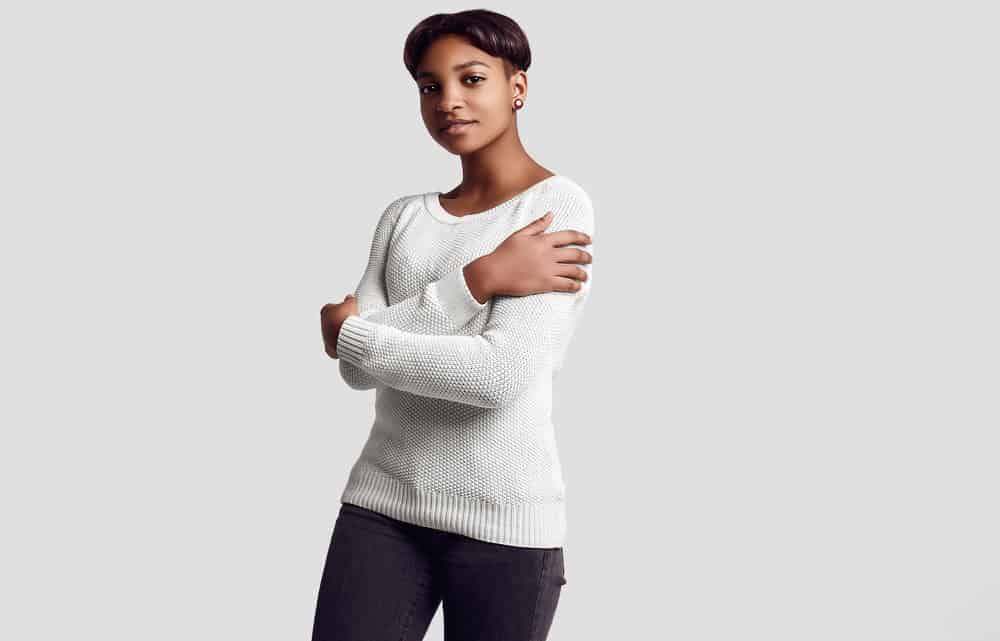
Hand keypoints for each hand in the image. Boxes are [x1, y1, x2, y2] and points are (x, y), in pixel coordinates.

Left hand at [320, 294, 358, 357]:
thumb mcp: (351, 303)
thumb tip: (350, 298)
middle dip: (341, 321)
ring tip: (352, 332)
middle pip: (332, 321)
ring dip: (341, 333)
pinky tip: (349, 342)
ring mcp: (325, 337)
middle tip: (351, 321)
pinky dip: (341, 344)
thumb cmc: (347, 319)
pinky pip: (335, 345)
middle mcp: (323, 324)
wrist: (349, 336)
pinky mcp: (329, 348)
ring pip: (334, 333)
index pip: (332, 307)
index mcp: (325, 311)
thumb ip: (350, 299)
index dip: (342, 309)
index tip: (349, 311)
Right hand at [478, 211, 592, 296]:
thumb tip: (551, 215)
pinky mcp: (545, 283)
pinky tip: (578, 286)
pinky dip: (575, 285)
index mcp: (543, 240)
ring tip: (585, 275)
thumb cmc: (504, 254)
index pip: (569, 236)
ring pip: (573, 270)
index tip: (589, 240)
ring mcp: (548, 269)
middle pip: (575, 254)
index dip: (582, 237)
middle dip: (586, 257)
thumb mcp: (519, 234)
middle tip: (589, 259)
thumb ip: (537, 225)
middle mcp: (548, 254)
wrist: (493, 272)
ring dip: (583, 273)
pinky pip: (566, 284)